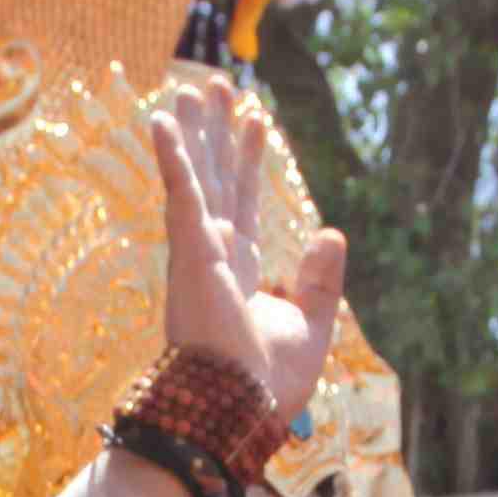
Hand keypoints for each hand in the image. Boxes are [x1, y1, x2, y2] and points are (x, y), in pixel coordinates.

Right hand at [142, 67, 346, 442]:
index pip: (242, 200)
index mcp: (240, 269)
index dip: (248, 158)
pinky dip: (172, 156)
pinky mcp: (190, 253)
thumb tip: (333, 230)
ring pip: (196, 175)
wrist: (239, 410)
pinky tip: (164, 120)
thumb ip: (322, 279)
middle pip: (215, 177)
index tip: (257, 119)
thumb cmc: (267, 384)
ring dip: (195, 130)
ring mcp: (199, 251)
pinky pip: (180, 194)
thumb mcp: (312, 325)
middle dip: (217, 131)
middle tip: (218, 86)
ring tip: (196, 87)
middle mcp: (214, 253)